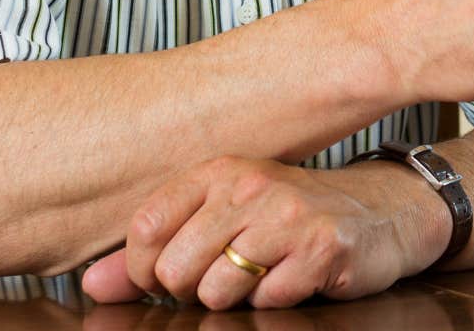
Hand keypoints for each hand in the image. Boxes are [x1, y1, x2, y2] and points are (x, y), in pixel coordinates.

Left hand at [80, 156, 445, 309]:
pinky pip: (269, 302)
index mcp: (217, 171)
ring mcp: (288, 215)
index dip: (143, 270)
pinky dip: (277, 302)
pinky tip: (294, 278)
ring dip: (237, 299)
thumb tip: (91, 283)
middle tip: (228, 274)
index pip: (145, 228)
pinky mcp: (323, 248)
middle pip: (176, 268)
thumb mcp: (221, 218)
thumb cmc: (292, 216)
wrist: (381, 212)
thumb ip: (154, 250)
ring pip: (218, 290)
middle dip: (194, 290)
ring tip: (262, 276)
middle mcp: (250, 186)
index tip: (165, 277)